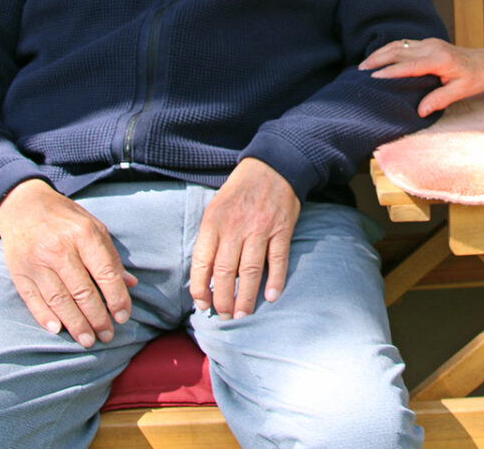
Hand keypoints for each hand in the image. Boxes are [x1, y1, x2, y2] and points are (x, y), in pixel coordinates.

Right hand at [0, 179, 136, 347]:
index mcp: (84, 235)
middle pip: (82, 291)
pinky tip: (59, 330)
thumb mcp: (94, 227)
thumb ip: (111, 257)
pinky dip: (46, 317)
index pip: (105, 273)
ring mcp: (36, 262)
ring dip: (75, 324)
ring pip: (59, 300)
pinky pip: (33, 300)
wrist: (23, 206)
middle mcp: (59, 249)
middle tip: (107, 335)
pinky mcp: (18, 272)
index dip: (117, 298)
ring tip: (88, 340)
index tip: (123, 316)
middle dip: (97, 318)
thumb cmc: (65, 219)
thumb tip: (130, 284)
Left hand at [189, 157, 299, 318]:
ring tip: (242, 314)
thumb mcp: (215, 208)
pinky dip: (275, 280)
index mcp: (213, 222)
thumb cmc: (240, 191)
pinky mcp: (282, 229)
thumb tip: (208, 276)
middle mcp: (235, 227)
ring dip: (246, 297)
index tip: (202, 305)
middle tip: (224, 317)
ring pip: (250, 271)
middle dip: (223, 300)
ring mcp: (260, 228)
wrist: (272, 166)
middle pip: (225, 272)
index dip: (201, 289)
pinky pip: (278, 260)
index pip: (202, 263)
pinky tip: (272, 297)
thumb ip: (211, 239)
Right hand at [359, 37, 483, 115]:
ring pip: (399, 45)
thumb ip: (440, 99)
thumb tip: (420, 111)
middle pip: (399, 51)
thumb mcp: (462, 91)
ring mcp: (429, 43)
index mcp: (440, 60)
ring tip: (364, 64)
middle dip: (378, 59)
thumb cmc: (476, 77)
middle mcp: (432, 47)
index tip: (374, 77)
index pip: (410, 65)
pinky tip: (379, 57)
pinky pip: (404, 44)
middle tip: (361, 71)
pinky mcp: (428, 43)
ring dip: (381, 53)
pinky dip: (389, 50)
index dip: (391, 71)